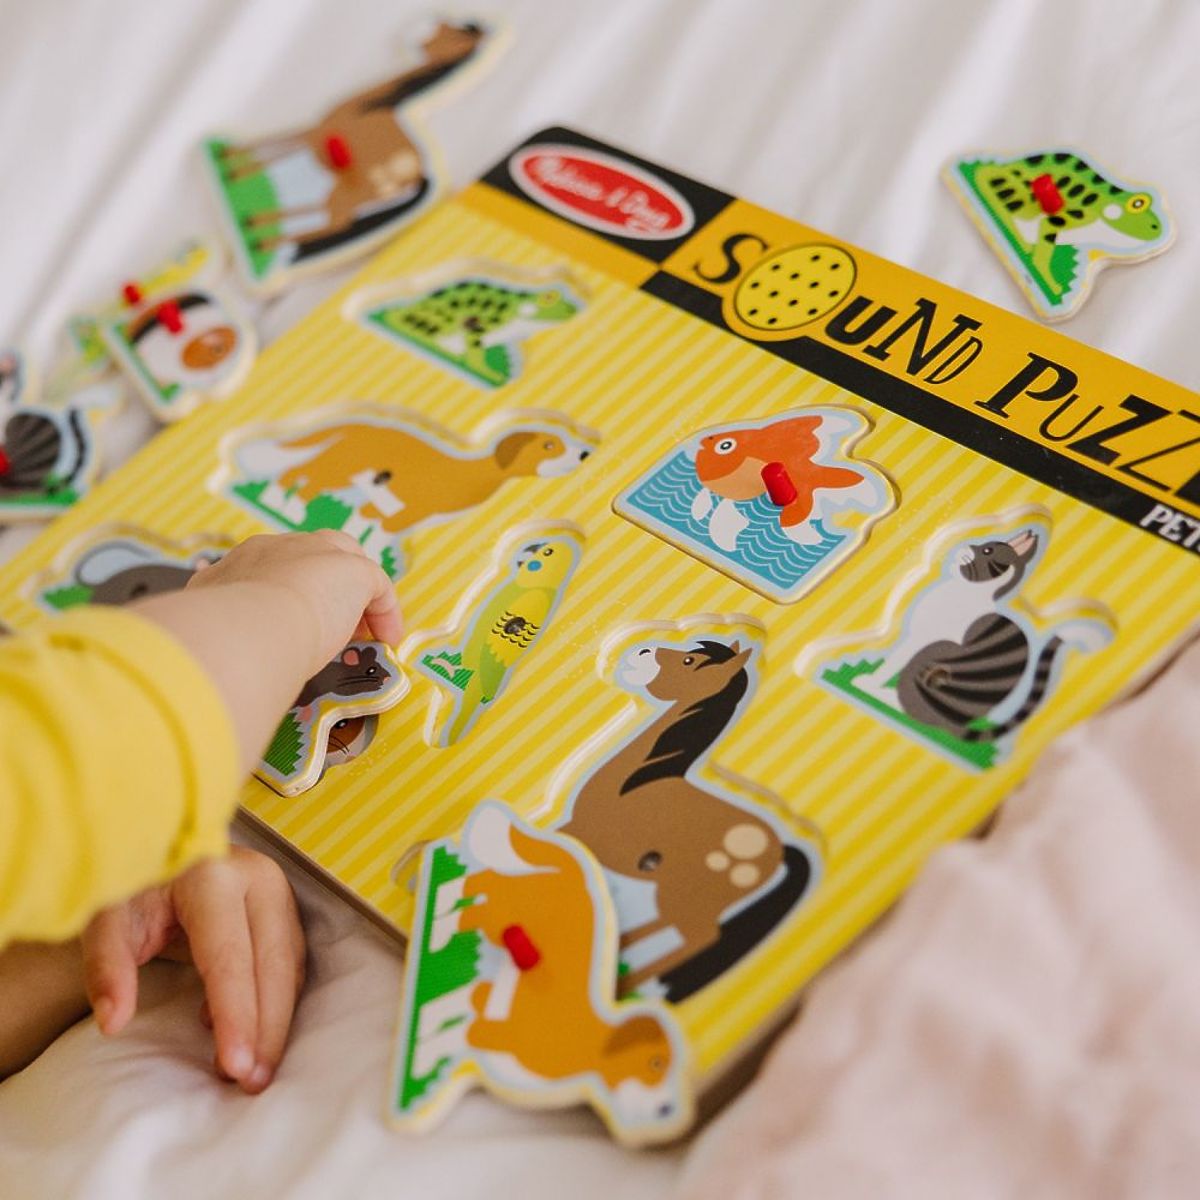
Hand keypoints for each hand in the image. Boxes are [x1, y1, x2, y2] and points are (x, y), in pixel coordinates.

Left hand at [81, 847, 305, 1093]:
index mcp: (213, 877)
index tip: (234, 1067)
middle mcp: (257, 878)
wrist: (162, 843)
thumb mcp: (105, 917)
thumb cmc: (132, 884)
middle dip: (266, 1028)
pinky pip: (291, 961)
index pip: (231, 958)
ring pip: (291, 965)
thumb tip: (114, 1020)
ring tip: (255, 1070)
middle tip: (252, 1083)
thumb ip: (107, 966)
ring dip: (277, 1020)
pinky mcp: (285, 905)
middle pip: (274, 965)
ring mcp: (278, 889)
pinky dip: (278, 1001)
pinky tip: (253, 1034)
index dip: (236, 1014)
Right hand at [136, 531, 403, 774]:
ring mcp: (315, 554)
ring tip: (364, 636)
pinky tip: (388, 642)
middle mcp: (276, 550)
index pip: (270, 568)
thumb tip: (187, 679)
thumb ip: (209, 646)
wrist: (247, 625)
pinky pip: (379, 585)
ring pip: (347, 565)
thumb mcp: (208, 638)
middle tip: (334, 630)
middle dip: (324, 589)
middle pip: (312, 558)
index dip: (285, 595)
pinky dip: (387, 612)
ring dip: (357, 599)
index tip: (291, 625)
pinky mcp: (352, 571)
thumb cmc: (221, 640)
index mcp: (238, 566)